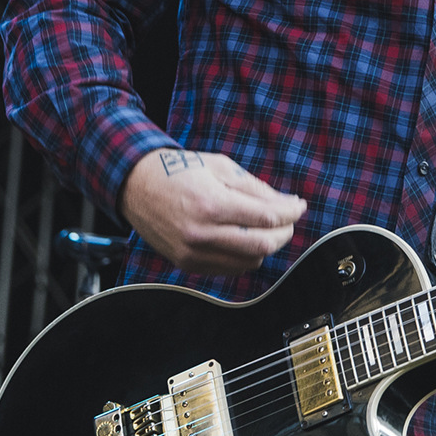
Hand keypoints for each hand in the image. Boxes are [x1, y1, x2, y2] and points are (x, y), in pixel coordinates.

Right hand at [117, 149, 306, 275]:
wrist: (136, 186)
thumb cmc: (179, 171)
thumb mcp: (221, 167)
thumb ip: (256, 188)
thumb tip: (288, 204)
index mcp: (211, 204)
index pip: (267, 218)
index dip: (291, 212)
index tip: (299, 206)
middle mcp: (202, 234)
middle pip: (262, 246)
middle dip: (284, 233)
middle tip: (287, 220)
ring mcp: (193, 254)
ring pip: (249, 262)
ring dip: (265, 246)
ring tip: (265, 227)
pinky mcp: (188, 265)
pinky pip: (230, 269)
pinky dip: (245, 256)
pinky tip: (244, 238)